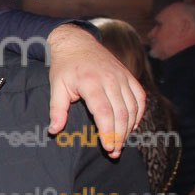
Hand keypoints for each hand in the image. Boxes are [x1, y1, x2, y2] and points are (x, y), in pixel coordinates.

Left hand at [47, 25, 145, 157]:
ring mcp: (122, 77)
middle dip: (119, 136)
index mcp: (91, 82)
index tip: (108, 147)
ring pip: (133, 108)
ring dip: (129, 128)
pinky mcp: (129, 76)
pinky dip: (138, 114)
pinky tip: (131, 126)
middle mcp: (110, 79)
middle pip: (121, 113)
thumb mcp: (56, 86)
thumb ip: (56, 110)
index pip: (104, 112)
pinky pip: (140, 98)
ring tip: (120, 143)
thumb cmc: (65, 66)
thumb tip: (54, 131)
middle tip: (114, 152)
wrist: (77, 42)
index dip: (108, 132)